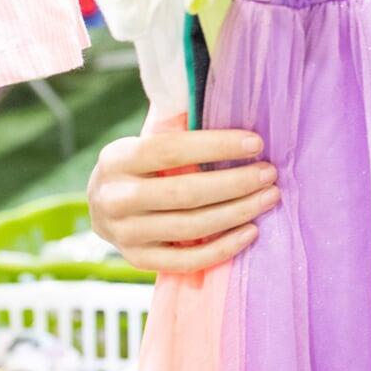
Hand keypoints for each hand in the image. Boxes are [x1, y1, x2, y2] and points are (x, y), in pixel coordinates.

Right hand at [87, 129, 278, 273]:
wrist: (101, 206)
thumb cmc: (140, 166)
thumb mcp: (146, 141)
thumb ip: (178, 129)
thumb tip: (230, 109)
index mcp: (117, 159)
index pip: (171, 150)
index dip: (217, 146)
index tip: (256, 143)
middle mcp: (115, 198)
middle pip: (184, 193)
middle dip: (235, 183)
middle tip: (268, 173)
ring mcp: (124, 235)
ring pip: (189, 228)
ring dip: (236, 213)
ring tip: (268, 197)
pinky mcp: (138, 260)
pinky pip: (186, 261)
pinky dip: (222, 249)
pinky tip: (251, 231)